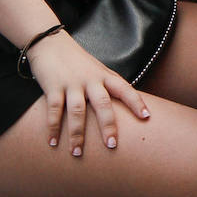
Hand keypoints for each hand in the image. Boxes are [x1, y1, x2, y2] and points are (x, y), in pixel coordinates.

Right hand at [27, 30, 149, 154]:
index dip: (136, 102)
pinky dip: (53, 127)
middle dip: (108, 125)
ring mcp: (72, 83)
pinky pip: (54, 110)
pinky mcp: (53, 86)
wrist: (50, 42)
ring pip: (77, 111)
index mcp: (104, 75)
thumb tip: (123, 107)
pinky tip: (53, 143)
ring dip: (77, 134)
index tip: (146, 117)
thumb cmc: (77, 61)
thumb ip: (107, 86)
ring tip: (77, 153)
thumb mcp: (96, 70)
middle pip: (103, 103)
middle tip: (112, 145)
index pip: (125, 89)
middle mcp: (90, 79)